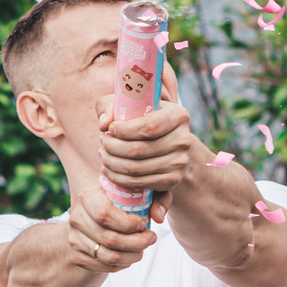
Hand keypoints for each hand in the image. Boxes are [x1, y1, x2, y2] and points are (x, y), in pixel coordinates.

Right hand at [65, 186, 158, 273]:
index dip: (128, 223)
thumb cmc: (119, 201)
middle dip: (137, 242)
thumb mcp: (136, 193)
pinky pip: (104, 267)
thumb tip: (157, 217)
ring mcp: (75, 239)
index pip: (105, 214)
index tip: (143, 223)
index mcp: (87, 197)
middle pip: (110, 239)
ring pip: (109, 257)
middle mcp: (77, 218)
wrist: (91, 215)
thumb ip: (155, 198)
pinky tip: (130, 254)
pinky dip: (122, 264)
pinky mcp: (77, 256)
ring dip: (132, 256)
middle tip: (150, 238)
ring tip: (142, 248)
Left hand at [97, 97, 204, 216]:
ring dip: (112, 163)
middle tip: (102, 142)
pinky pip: (140, 182)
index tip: (110, 129)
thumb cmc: (145, 118)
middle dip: (113, 147)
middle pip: (139, 150)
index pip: (148, 127)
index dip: (124, 130)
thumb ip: (111, 106)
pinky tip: (109, 170)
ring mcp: (180, 162)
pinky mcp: (173, 179)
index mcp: (178, 116)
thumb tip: (103, 124)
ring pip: (136, 168)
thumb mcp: (131, 104)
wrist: (168, 141)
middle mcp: (183, 139)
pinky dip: (119, 178)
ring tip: (103, 155)